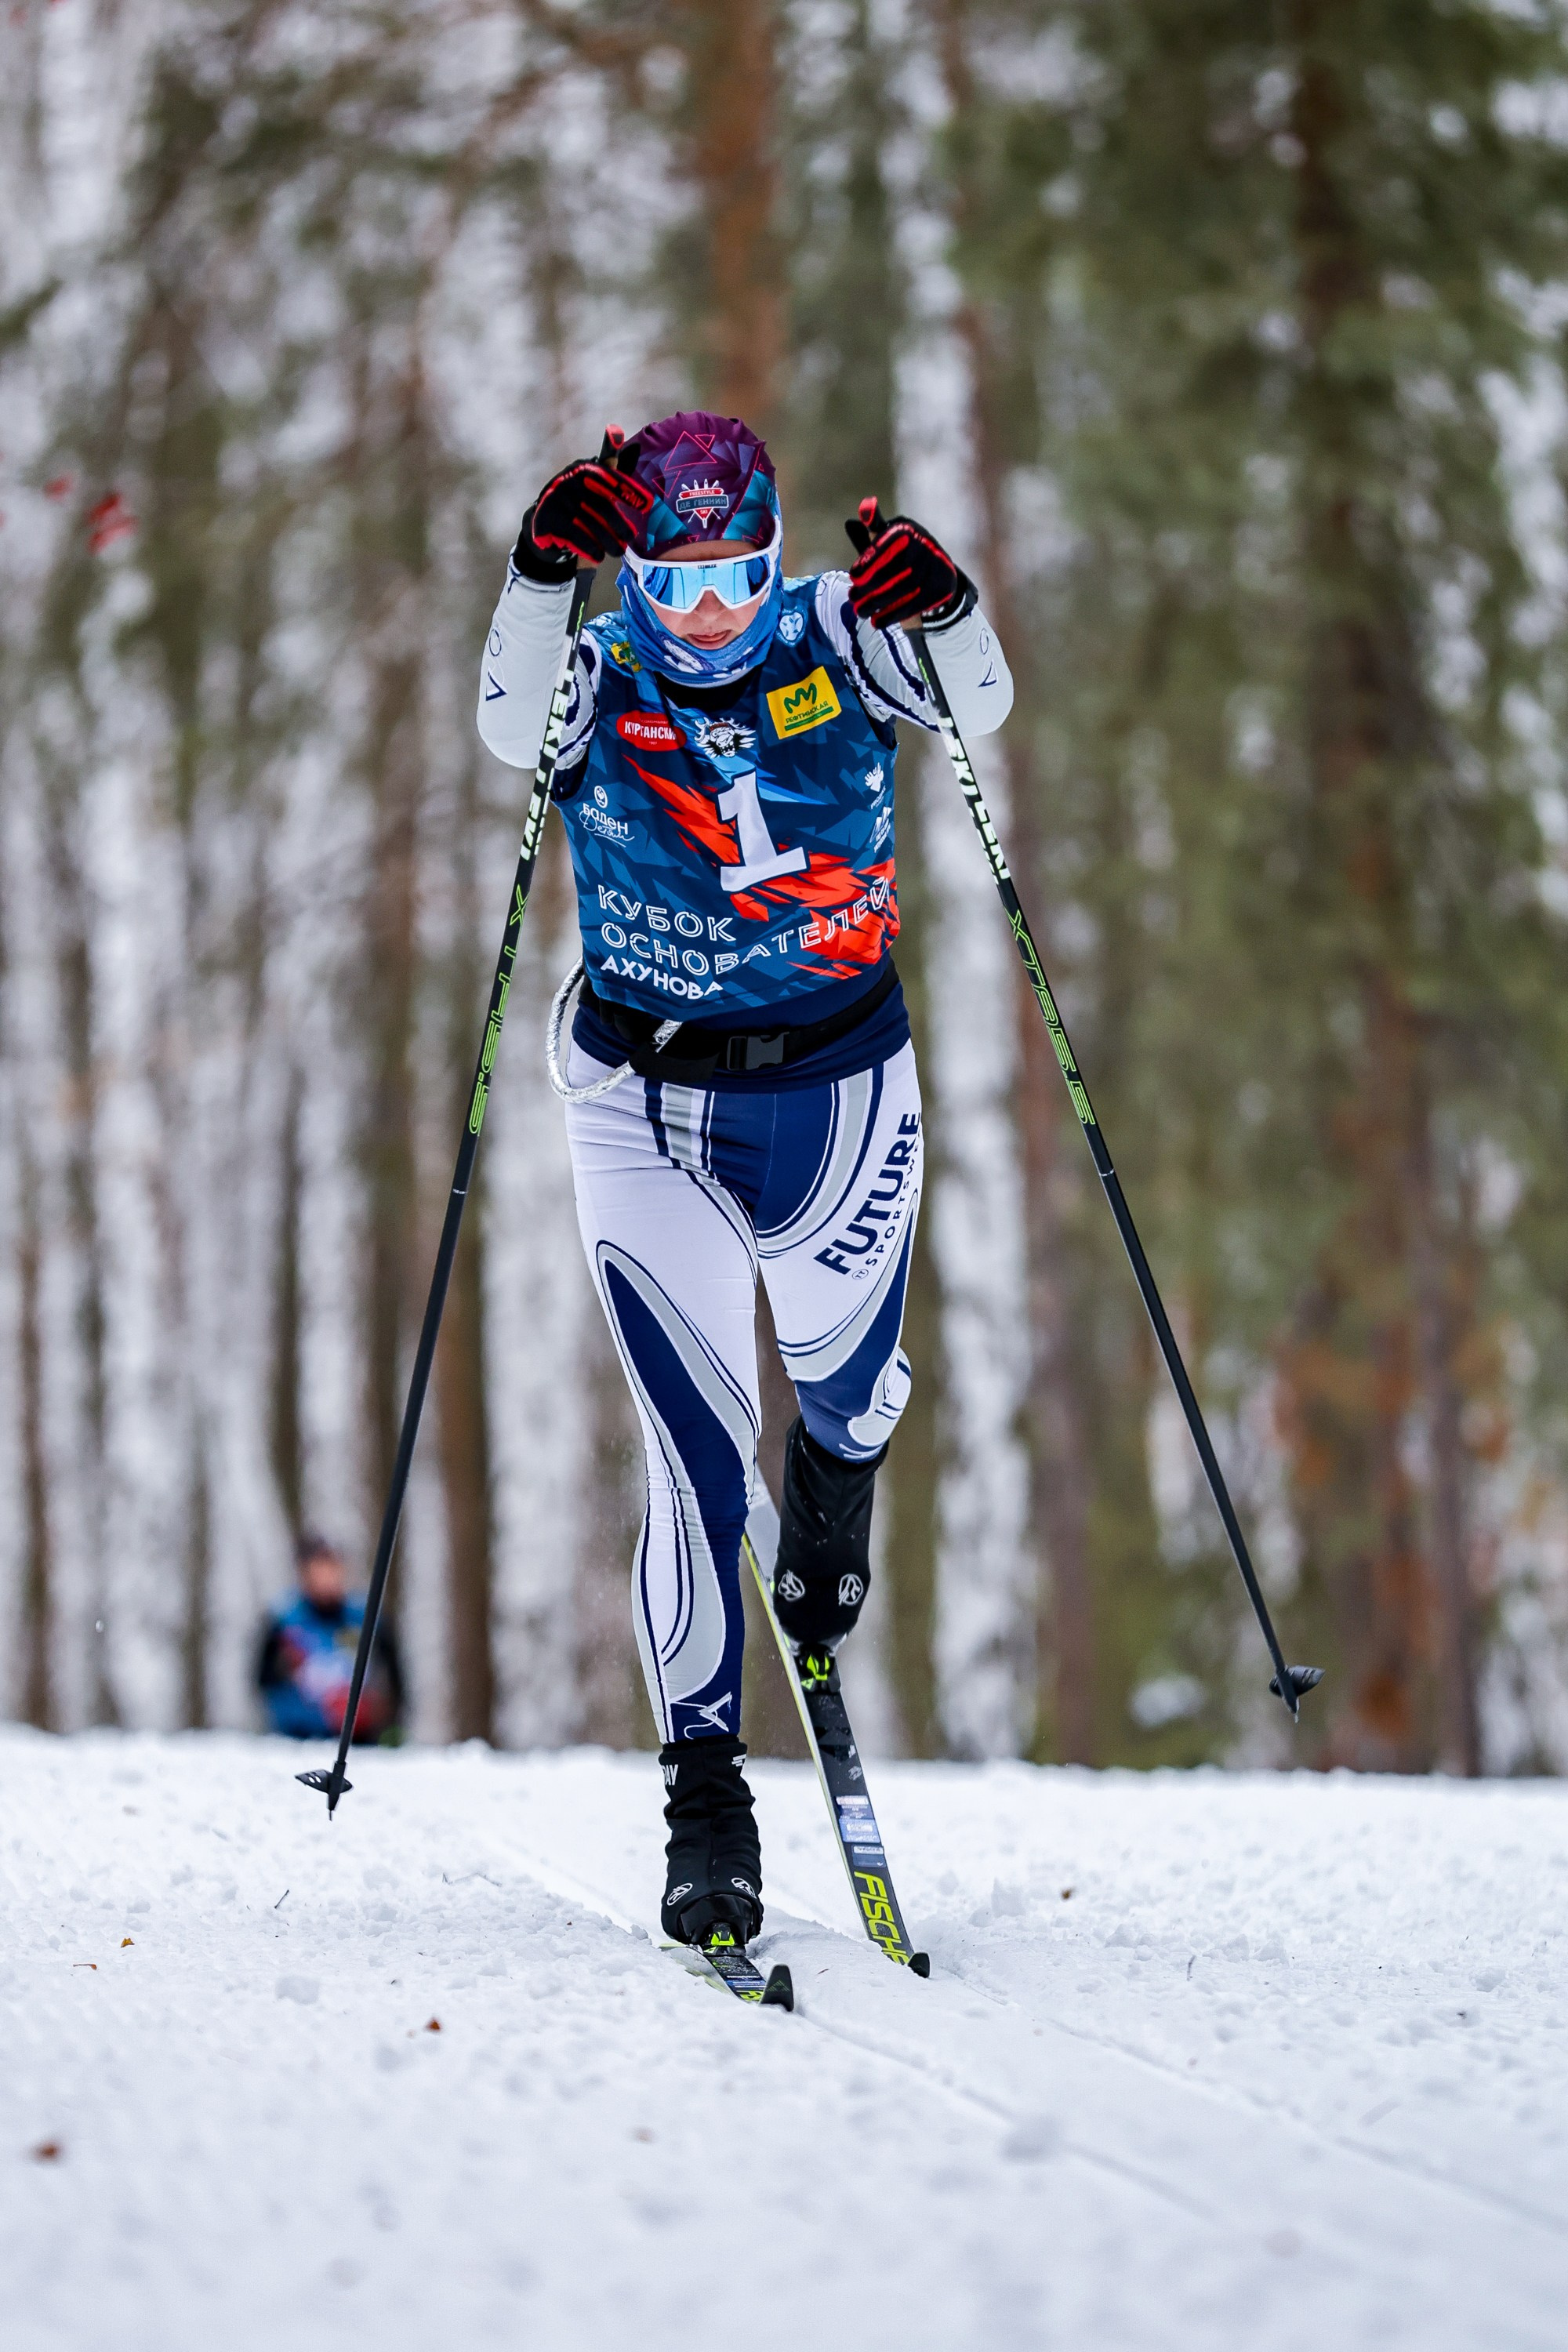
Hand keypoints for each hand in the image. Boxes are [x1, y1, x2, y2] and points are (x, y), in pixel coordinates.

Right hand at [519, 429, 654, 571]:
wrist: (546, 517)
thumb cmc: (581, 498)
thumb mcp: (596, 482)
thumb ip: (614, 468)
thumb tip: (631, 442)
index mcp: (584, 469)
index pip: (611, 479)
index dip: (629, 491)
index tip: (647, 505)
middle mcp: (569, 481)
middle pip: (602, 506)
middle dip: (619, 525)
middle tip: (630, 539)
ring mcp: (557, 500)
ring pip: (590, 524)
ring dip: (607, 541)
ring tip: (617, 551)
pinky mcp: (549, 519)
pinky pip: (576, 536)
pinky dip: (590, 548)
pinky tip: (599, 555)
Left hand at [844, 499, 961, 626]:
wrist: (937, 571)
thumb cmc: (903, 553)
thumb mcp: (890, 537)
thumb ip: (874, 528)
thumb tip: (858, 515)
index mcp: (908, 530)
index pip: (884, 548)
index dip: (866, 564)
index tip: (852, 577)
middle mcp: (924, 546)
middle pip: (892, 571)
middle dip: (868, 588)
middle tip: (852, 598)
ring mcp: (934, 567)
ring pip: (901, 589)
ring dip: (877, 604)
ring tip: (860, 612)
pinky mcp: (940, 588)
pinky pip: (913, 604)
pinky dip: (893, 615)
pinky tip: (877, 622)